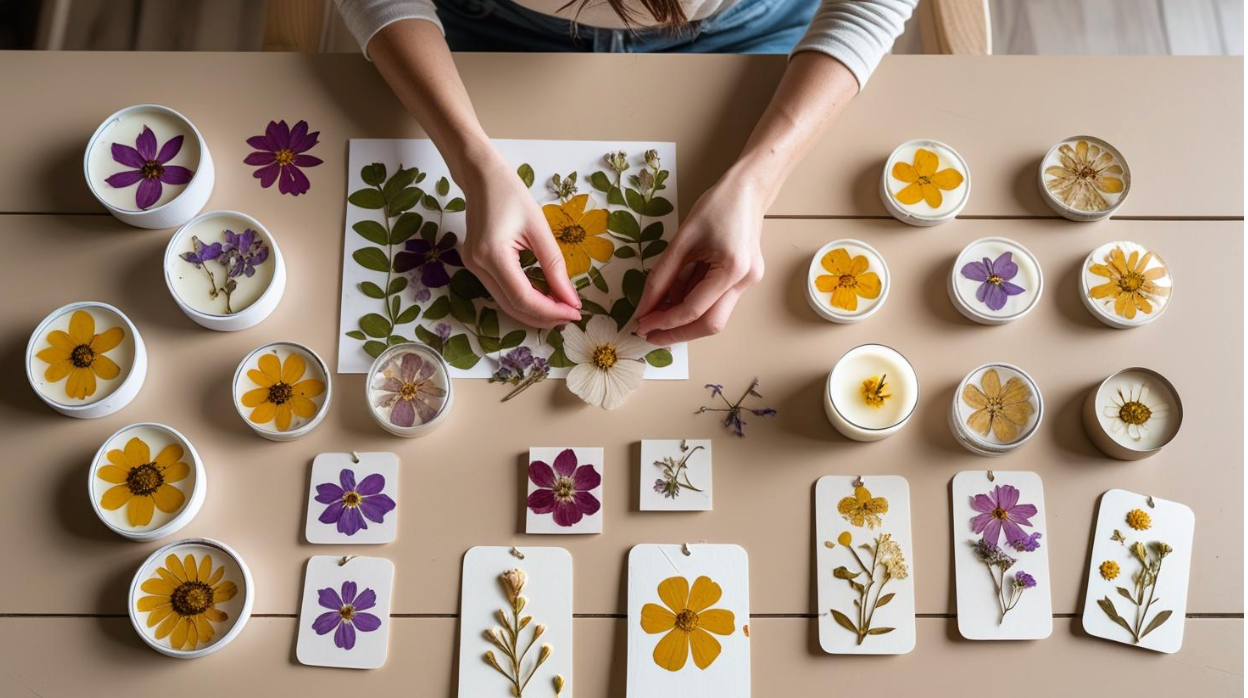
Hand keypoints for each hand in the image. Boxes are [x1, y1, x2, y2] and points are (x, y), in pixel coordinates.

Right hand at [458, 149, 582, 327]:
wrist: (481, 176)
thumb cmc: (510, 194)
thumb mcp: (539, 227)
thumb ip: (554, 266)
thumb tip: (570, 298)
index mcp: (492, 254)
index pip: (523, 298)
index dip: (550, 311)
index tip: (575, 312)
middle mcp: (478, 266)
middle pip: (513, 307)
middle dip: (544, 316)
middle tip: (571, 315)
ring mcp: (473, 268)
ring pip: (505, 304)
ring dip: (534, 311)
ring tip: (561, 308)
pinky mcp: (475, 266)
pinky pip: (501, 292)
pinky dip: (523, 299)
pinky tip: (543, 296)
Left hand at [634, 173, 765, 345]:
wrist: (747, 191)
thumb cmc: (716, 206)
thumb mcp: (681, 240)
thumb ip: (661, 277)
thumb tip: (645, 307)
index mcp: (731, 269)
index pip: (694, 310)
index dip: (664, 321)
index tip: (641, 324)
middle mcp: (744, 281)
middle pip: (710, 324)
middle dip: (677, 332)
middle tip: (648, 333)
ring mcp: (748, 283)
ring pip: (714, 317)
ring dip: (684, 319)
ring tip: (656, 315)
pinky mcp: (743, 280)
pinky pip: (716, 301)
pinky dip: (693, 304)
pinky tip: (673, 299)